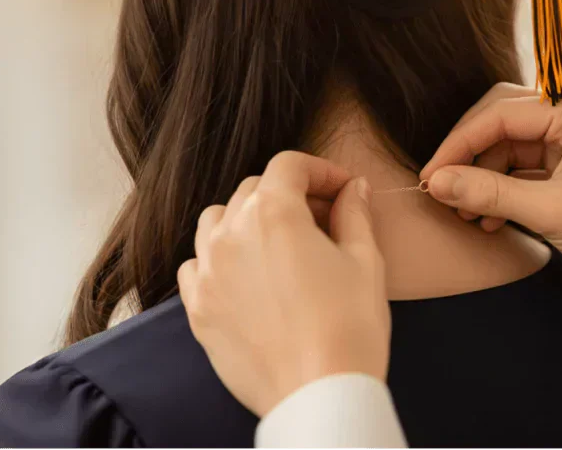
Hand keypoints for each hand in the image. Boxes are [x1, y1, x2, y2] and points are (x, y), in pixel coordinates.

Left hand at [177, 151, 390, 416]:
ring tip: (280, 244)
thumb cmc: (348, 328)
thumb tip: (354, 189)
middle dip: (291, 194)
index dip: (320, 171)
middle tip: (324, 219)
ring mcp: (207, 272)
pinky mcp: (197, 308)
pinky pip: (196, 265)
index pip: (289, 166)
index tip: (342, 189)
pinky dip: (218, 258)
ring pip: (218, 220)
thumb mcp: (365, 262)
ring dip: (248, 219)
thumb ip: (355, 215)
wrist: (317, 395)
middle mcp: (230, 234)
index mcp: (273, 214)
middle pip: (255, 189)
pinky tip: (247, 276)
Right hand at [420, 84, 561, 362]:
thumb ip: (488, 193)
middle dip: (472, 159)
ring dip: (486, 181)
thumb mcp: (549, 212)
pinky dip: (505, 193)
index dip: (460, 144)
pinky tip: (490, 220)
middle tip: (443, 190)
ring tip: (465, 214)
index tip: (432, 177)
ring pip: (512, 152)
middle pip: (505, 127)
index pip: (503, 115)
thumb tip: (435, 182)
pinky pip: (527, 172)